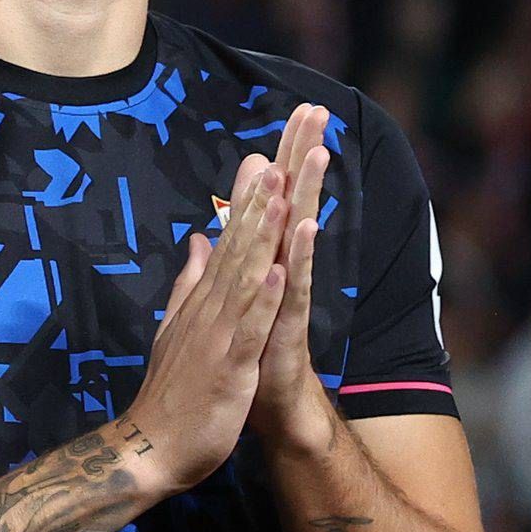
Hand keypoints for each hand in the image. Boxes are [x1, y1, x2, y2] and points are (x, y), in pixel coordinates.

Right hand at [120, 153, 290, 494]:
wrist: (151, 449)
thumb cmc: (172, 394)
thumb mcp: (180, 328)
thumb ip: (191, 282)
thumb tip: (200, 240)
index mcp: (204, 302)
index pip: (228, 242)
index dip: (246, 201)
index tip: (263, 156)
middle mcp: (209, 309)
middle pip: (238, 246)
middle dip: (259, 200)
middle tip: (275, 152)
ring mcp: (218, 335)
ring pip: (243, 277)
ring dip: (261, 234)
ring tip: (279, 193)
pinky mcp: (229, 365)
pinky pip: (249, 328)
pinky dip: (262, 299)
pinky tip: (278, 270)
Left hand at [249, 102, 336, 451]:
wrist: (250, 420)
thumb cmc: (240, 367)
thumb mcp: (224, 308)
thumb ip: (220, 265)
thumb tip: (213, 230)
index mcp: (262, 268)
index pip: (273, 204)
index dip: (282, 159)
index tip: (292, 114)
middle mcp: (280, 278)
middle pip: (293, 207)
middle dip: (302, 159)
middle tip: (316, 110)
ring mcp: (286, 302)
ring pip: (298, 240)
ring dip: (308, 197)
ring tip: (317, 153)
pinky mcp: (286, 330)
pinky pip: (294, 290)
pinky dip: (297, 259)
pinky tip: (306, 228)